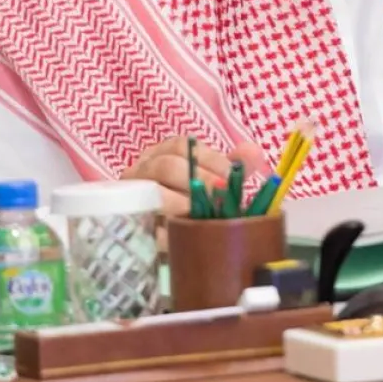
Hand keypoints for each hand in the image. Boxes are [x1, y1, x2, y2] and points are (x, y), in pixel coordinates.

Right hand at [120, 135, 268, 217]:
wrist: (158, 231)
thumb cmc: (190, 198)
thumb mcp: (211, 179)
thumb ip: (231, 166)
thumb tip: (253, 152)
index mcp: (163, 153)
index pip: (182, 146)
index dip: (209, 158)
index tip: (231, 175)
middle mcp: (143, 169)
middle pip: (165, 166)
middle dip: (197, 180)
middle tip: (220, 196)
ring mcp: (132, 196)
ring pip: (152, 194)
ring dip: (180, 204)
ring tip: (201, 215)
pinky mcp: (129, 225)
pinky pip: (143, 226)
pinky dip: (165, 231)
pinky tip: (184, 236)